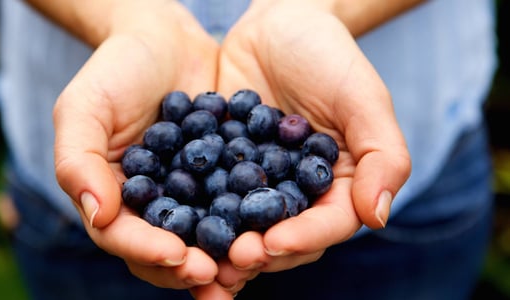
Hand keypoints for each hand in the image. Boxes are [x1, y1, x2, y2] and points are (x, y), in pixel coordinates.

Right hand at [53, 2, 232, 297]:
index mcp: (114, 198)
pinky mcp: (224, 178)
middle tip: (217, 275)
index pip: (123, 237)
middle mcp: (153, 205)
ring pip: (205, 238)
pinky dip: (253, 220)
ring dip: (225, 258)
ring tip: (249, 264)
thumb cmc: (116, 70)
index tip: (176, 255)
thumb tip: (97, 216)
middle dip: (190, 267)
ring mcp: (191, 195)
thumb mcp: (85, 108)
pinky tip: (274, 227)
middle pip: (166, 251)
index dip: (147, 251)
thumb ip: (78, 162)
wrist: (166, 41)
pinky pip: (238, 204)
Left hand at [214, 0, 410, 291]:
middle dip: (258, 251)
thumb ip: (383, 156)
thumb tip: (379, 217)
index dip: (302, 238)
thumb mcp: (363, 99)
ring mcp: (257, 184)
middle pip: (282, 236)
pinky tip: (173, 221)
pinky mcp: (222, 168)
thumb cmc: (329, 56)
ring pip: (242, 225)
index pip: (327, 224)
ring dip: (222, 245)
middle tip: (232, 259)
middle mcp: (297, 194)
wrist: (279, 25)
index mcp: (338, 187)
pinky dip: (193, 210)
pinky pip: (208, 193)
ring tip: (199, 256)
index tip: (273, 243)